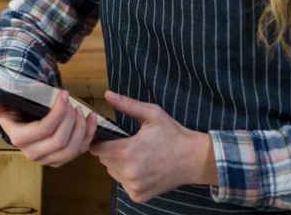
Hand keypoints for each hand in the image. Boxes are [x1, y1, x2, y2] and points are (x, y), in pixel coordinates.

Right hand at [0, 91, 96, 167]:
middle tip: (73, 102)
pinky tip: (90, 119)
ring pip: (72, 150)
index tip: (64, 94)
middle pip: (60, 141)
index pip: (44, 129)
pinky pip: (80, 151)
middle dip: (71, 119)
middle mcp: (33, 153)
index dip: (58, 112)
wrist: (21, 125)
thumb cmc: (15, 112)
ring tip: (81, 110)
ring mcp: (48, 160)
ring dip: (81, 128)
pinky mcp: (60, 160)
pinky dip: (89, 135)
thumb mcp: (3, 105)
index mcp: (19, 138)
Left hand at [89, 90, 216, 203]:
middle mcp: (129, 172)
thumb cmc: (172, 134)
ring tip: (136, 156)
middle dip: (111, 151)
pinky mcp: (139, 195)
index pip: (97, 148)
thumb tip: (107, 94)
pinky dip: (128, 177)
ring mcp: (134, 186)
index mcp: (127, 151)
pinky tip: (141, 168)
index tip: (109, 136)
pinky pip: (123, 184)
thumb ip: (127, 104)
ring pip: (112, 172)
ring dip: (118, 164)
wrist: (193, 159)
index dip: (100, 140)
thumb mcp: (152, 113)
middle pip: (104, 160)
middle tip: (128, 144)